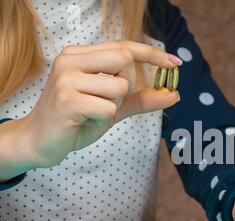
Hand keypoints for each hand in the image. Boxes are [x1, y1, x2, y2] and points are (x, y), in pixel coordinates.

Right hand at [16, 40, 179, 169]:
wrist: (41, 142)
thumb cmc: (77, 120)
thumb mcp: (114, 106)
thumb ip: (142, 99)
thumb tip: (175, 95)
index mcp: (80, 56)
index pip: (124, 46)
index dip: (152, 54)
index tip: (176, 63)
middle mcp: (71, 60)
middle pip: (124, 59)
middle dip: (128, 84)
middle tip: (109, 102)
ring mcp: (67, 78)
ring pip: (120, 87)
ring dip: (114, 107)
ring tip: (91, 114)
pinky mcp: (67, 100)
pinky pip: (109, 109)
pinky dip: (103, 120)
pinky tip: (84, 122)